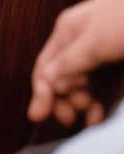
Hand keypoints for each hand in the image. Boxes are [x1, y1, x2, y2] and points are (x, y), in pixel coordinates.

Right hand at [28, 0, 123, 126]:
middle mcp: (81, 45)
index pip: (45, 67)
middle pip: (63, 78)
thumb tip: (47, 82)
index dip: (40, 91)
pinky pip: (106, 87)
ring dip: (83, 103)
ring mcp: (103, 55)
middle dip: (63, 100)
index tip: (37, 116)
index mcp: (67, 33)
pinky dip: (101, 101)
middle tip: (68, 119)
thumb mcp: (93, 42)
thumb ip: (68, 63)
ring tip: (89, 121)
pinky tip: (100, 115)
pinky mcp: (120, 64)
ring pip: (85, 84)